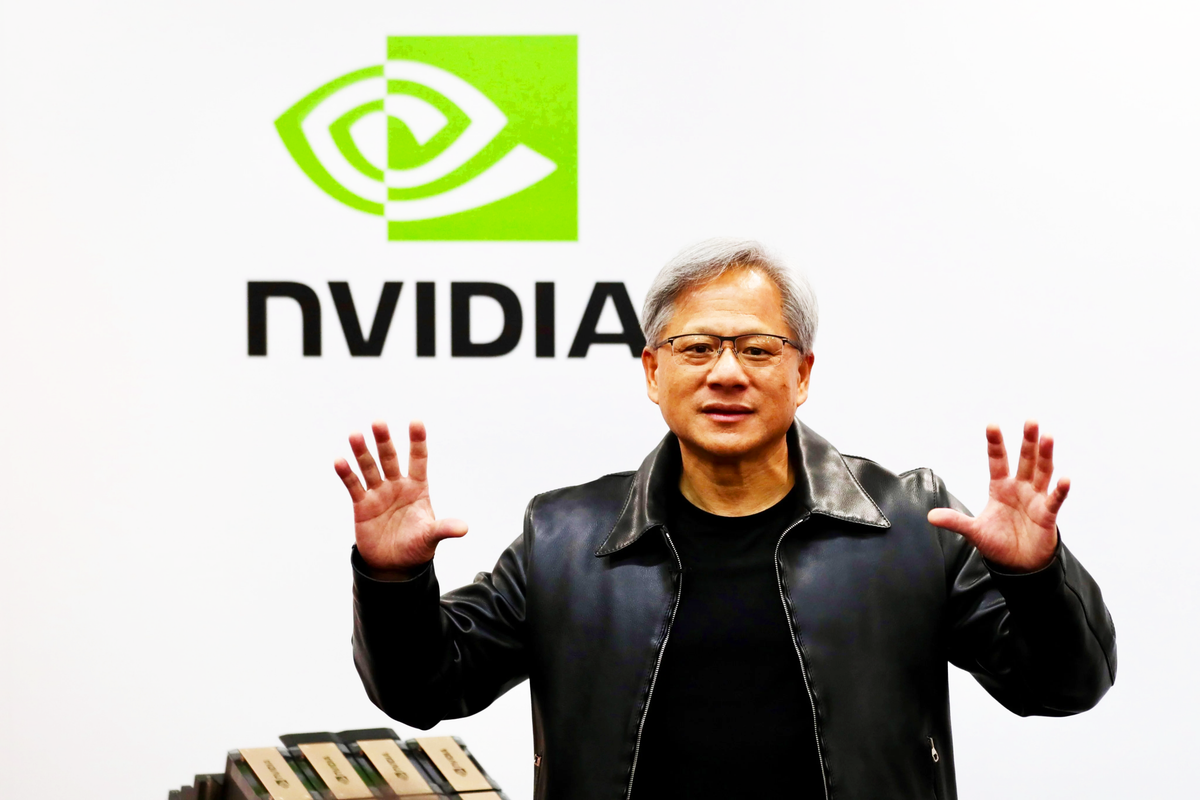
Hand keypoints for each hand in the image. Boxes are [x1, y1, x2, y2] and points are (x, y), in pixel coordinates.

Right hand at [334, 420, 466, 571]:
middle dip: (385, 441)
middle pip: (390, 459)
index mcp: (418, 488)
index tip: (416, 422)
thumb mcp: (430, 538)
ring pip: (369, 468)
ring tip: (355, 435)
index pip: (418, 460)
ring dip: (362, 452)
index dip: (417, 441)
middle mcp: (397, 485)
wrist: (393, 565)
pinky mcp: (362, 504)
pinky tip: (340, 461)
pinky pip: (354, 486)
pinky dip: (347, 474)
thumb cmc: (416, 547)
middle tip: (379, 422)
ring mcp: (379, 493)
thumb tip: (464, 528)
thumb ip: (444, 529)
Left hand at [927, 420, 1068, 572]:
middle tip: (1031, 421)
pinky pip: (1055, 500)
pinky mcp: (1047, 515)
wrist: (1017, 565)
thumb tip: (930, 516)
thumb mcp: (974, 531)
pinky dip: (1060, 490)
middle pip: (1025, 460)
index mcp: (1000, 488)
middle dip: (1027, 441)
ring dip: (1046, 455)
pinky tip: (1064, 478)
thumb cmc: (998, 543)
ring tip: (1048, 437)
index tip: (992, 424)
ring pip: (1042, 473)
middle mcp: (1020, 488)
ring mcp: (1035, 499)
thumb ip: (955, 521)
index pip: (997, 461)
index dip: (995, 444)